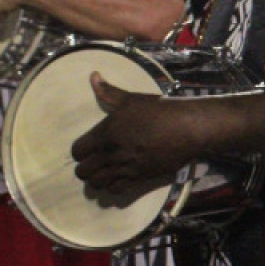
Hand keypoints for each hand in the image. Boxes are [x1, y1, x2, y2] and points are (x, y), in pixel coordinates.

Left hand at [70, 73, 202, 192]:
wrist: (187, 129)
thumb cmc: (159, 111)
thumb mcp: (132, 99)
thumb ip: (108, 92)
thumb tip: (93, 75)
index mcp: (106, 133)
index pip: (77, 151)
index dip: (80, 150)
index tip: (87, 148)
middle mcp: (111, 153)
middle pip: (83, 171)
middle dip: (85, 167)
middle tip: (93, 162)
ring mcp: (125, 168)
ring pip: (97, 183)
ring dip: (96, 179)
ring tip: (102, 173)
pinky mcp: (139, 178)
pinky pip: (116, 190)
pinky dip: (112, 187)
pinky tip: (117, 179)